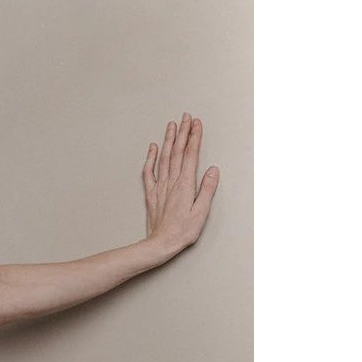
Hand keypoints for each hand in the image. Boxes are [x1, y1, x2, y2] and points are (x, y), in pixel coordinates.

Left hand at [143, 112, 219, 256]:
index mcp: (185, 185)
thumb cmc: (182, 231)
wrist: (160, 244)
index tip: (197, 123)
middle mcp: (171, 182)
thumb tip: (213, 170)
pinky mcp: (151, 194)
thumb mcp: (201, 212)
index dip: (194, 138)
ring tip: (172, 125)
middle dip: (183, 132)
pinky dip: (150, 158)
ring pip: (163, 158)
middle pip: (177, 152)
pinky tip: (153, 147)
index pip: (190, 155)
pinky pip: (149, 171)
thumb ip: (207, 189)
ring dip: (168, 140)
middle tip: (186, 117)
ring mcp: (160, 187)